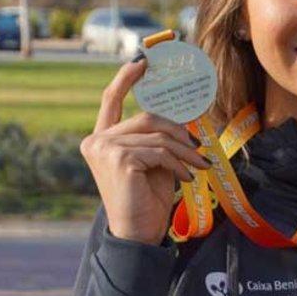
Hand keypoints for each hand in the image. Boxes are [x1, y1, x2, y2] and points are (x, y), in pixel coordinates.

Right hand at [80, 59, 211, 244]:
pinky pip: (159, 152)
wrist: (137, 234)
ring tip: (198, 166)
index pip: (111, 100)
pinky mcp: (119, 159)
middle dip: (178, 133)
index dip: (127, 78)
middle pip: (147, 118)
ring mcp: (105, 149)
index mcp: (101, 139)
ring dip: (184, 152)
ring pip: (157, 136)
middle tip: (199, 149)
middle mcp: (97, 141)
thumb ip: (157, 140)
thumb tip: (183, 121)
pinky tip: (186, 178)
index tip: (143, 61)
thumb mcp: (152, 163)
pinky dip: (178, 164)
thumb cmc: (145, 201)